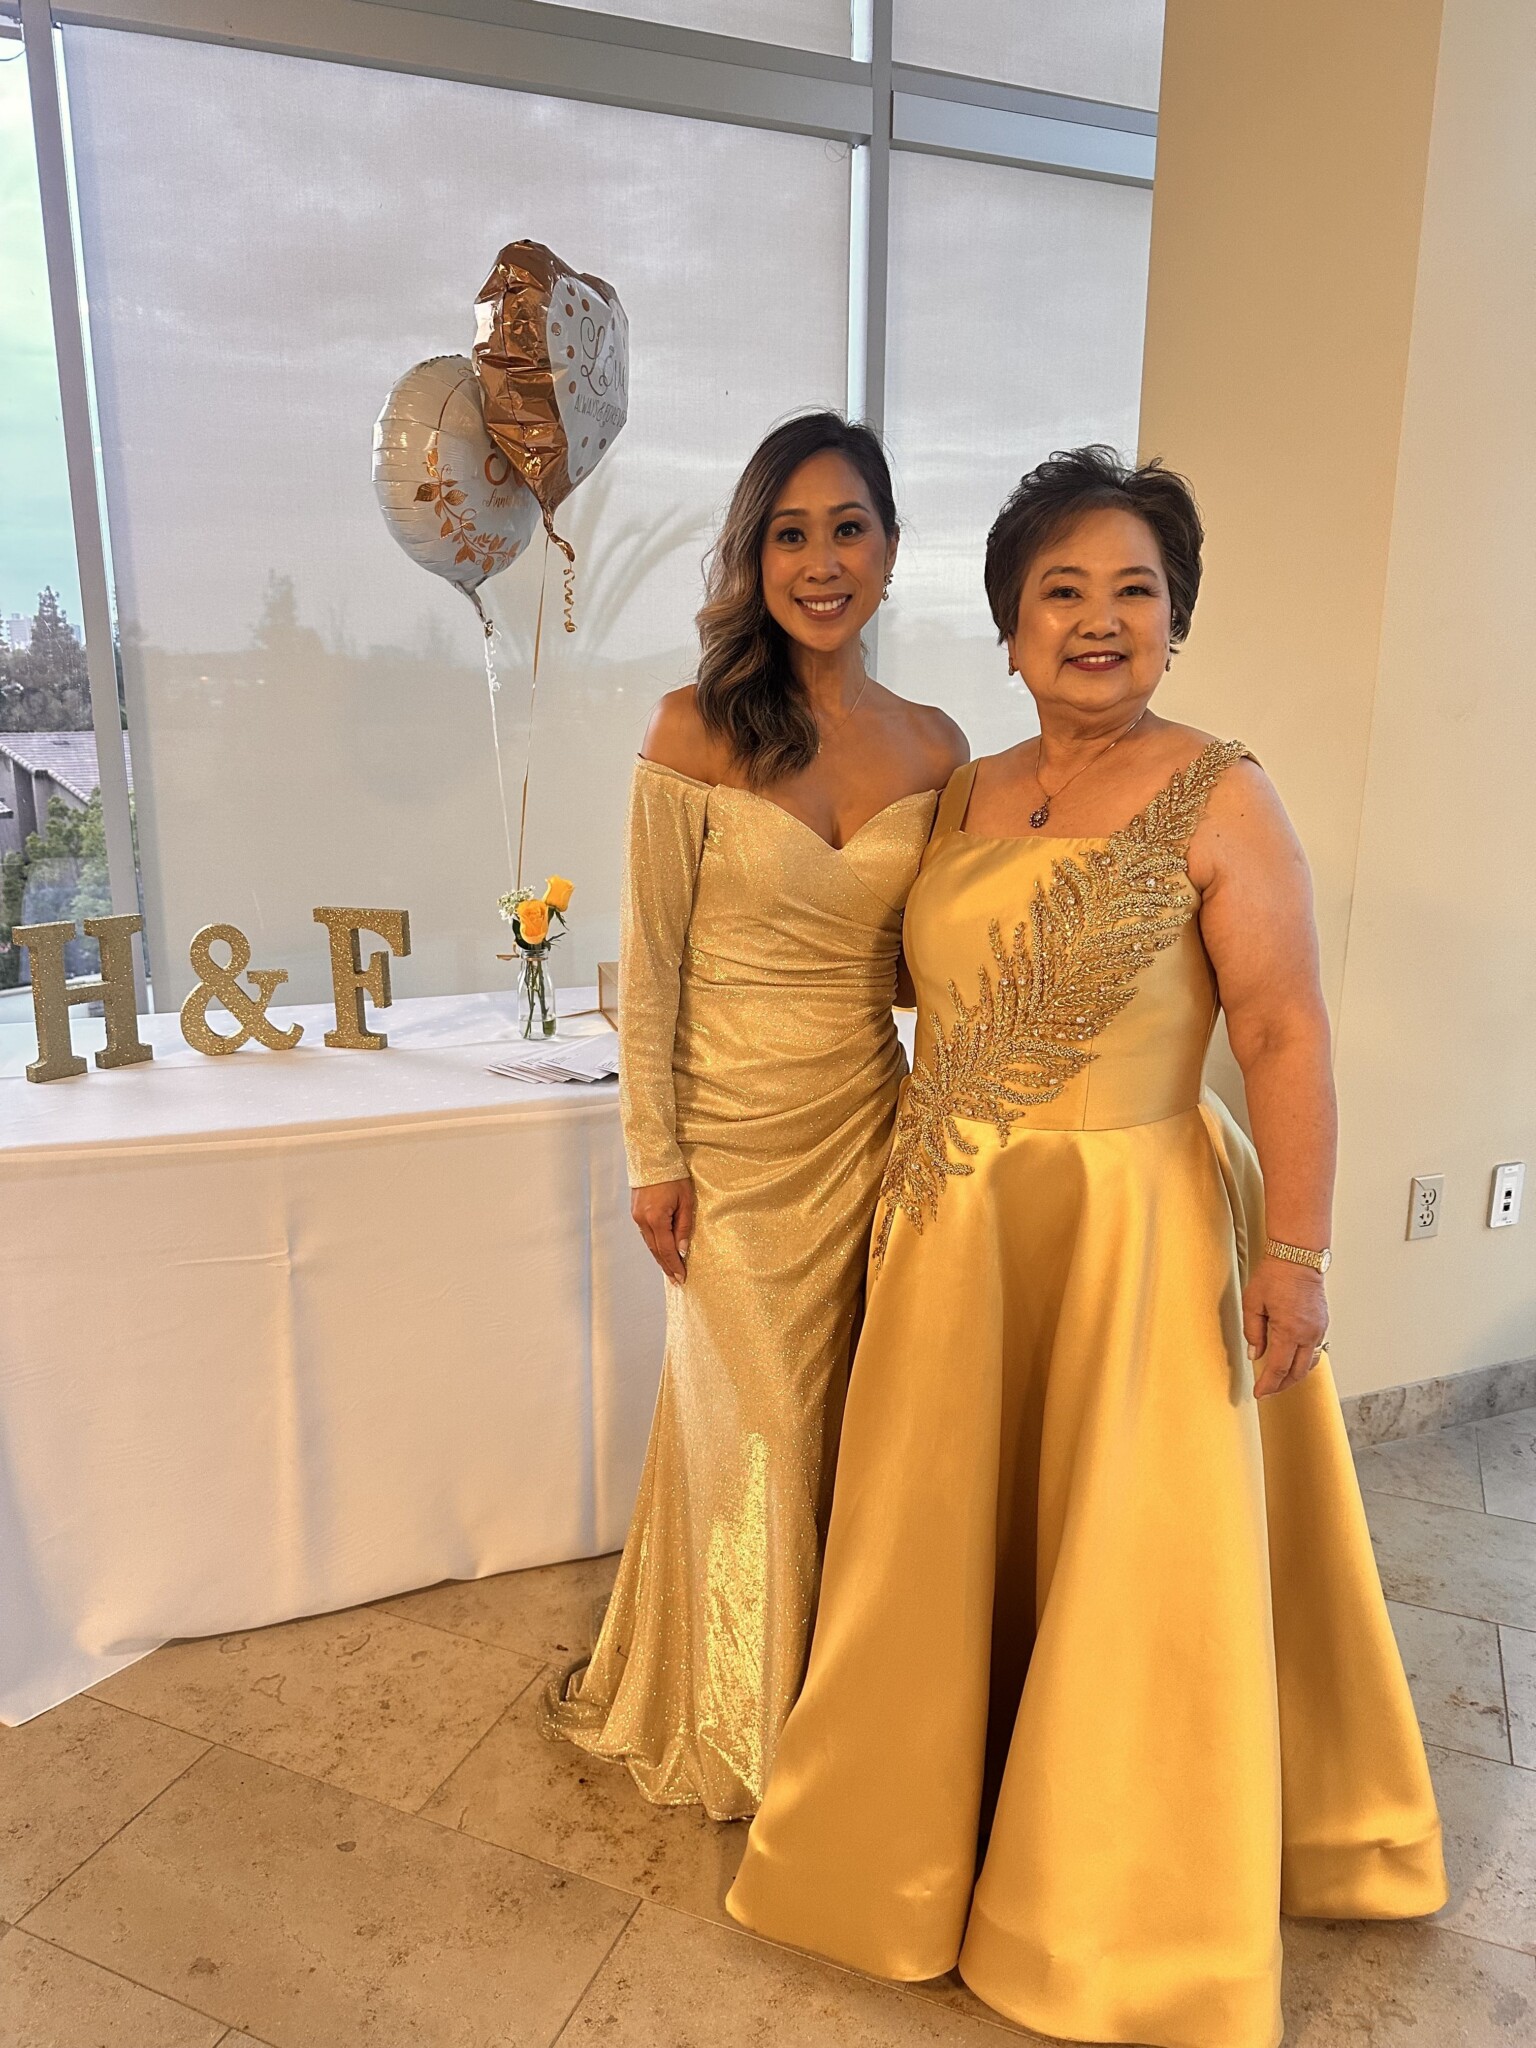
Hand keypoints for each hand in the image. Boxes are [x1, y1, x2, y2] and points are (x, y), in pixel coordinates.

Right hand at [632, 1178, 694, 1285]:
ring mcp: (637, 1216)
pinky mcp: (636, 1212)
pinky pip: (646, 1234)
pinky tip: (662, 1251)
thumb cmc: (674, 1176)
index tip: (682, 1278)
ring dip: (660, 1257)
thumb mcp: (686, 1201)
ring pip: (650, 1243)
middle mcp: (643, 1220)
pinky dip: (655, 1245)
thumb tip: (682, 1249)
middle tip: (677, 1280)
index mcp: (656, 1218)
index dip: (674, 1265)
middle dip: (667, 1266)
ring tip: (670, 1270)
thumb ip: (684, 1227)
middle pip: (656, 1250)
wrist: (653, 1158)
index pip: (666, 1249)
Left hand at [1244, 1255, 1327, 1398]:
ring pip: (1308, 1364)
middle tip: (1267, 1390)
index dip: (1268, 1385)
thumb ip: (1253, 1332)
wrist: (1298, 1259)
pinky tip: (1292, 1361)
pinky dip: (1302, 1361)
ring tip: (1279, 1380)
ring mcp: (1318, 1330)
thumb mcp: (1253, 1304)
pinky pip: (1314, 1351)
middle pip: (1296, 1373)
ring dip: (1294, 1376)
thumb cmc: (1274, 1276)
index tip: (1259, 1393)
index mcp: (1288, 1331)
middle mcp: (1307, 1334)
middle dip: (1281, 1386)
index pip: (1278, 1369)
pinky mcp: (1322, 1324)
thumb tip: (1255, 1354)